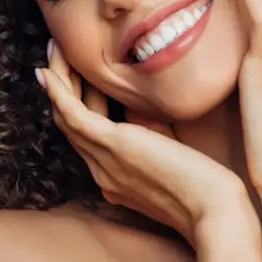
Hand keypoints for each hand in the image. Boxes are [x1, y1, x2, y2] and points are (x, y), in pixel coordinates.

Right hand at [37, 43, 248, 244]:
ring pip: (66, 116)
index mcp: (115, 178)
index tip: (73, 74)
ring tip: (52, 48)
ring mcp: (104, 162)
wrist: (213, 213)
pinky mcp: (114, 146)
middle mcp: (102, 172)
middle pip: (70, 124)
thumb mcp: (171, 156)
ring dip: (56, 80)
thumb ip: (154, 134)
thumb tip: (142, 106)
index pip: (87, 135)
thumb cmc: (205, 188)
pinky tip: (48, 72)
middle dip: (61, 85)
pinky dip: (58, 92)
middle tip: (55, 53)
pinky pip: (75, 116)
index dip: (76, 101)